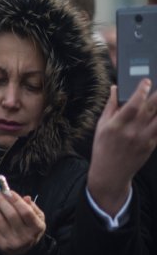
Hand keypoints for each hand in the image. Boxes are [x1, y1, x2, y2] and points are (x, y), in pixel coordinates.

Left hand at [0, 189, 45, 254]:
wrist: (24, 250)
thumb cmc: (30, 229)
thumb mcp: (37, 218)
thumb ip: (32, 207)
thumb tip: (25, 197)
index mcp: (37, 228)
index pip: (26, 211)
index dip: (16, 200)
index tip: (7, 191)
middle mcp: (26, 236)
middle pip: (11, 215)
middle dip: (1, 201)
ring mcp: (13, 242)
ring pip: (0, 221)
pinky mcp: (2, 245)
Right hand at [88, 81, 156, 214]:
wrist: (110, 173)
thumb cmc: (103, 148)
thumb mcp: (101, 126)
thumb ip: (110, 106)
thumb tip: (115, 89)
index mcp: (116, 125)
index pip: (133, 104)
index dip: (141, 90)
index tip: (146, 81)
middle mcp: (132, 131)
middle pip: (151, 108)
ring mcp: (144, 138)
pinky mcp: (151, 145)